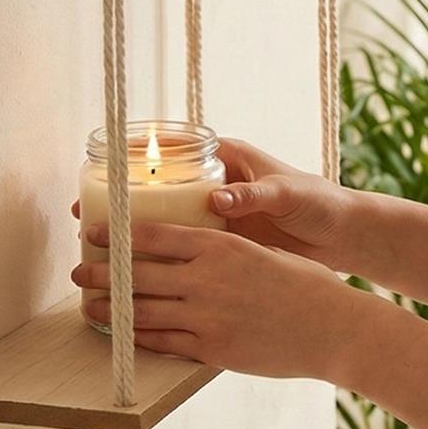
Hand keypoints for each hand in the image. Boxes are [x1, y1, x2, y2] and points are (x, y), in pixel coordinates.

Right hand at [70, 135, 356, 272]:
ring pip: (164, 220)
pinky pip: (181, 247)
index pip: (173, 152)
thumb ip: (254, 193)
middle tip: (85, 216)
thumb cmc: (318, 202)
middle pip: (159, 188)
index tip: (105, 172)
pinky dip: (158, 258)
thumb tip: (218, 198)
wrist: (342, 234)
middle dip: (122, 201)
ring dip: (133, 234)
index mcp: (229, 159)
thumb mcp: (288, 194)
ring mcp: (215, 215)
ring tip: (96, 251)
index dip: (137, 159)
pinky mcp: (220, 243)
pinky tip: (133, 276)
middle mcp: (215, 184)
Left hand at [71, 218, 360, 381]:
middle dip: (101, 274)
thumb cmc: (305, 283)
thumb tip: (193, 249)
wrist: (331, 327)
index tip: (94, 232)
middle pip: (137, 274)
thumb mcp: (263, 250)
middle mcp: (207, 279)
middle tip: (77, 272)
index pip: (156, 235)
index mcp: (221, 246)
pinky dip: (135, 338)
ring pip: (141, 312)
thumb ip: (225, 250)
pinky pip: (161, 343)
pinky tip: (120, 336)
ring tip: (87, 305)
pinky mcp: (211, 350)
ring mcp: (206, 317)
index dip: (118, 235)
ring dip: (108, 310)